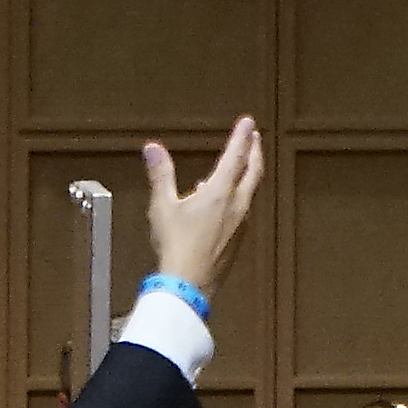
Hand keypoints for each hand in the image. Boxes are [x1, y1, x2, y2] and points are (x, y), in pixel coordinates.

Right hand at [144, 117, 264, 294]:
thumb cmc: (176, 246)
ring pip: (250, 192)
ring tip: (241, 165)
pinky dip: (239, 195)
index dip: (242, 137)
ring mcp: (240, 225)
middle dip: (254, 152)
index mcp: (220, 194)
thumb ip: (161, 175)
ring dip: (248, 174)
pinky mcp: (237, 241)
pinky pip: (243, 210)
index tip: (249, 122)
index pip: (236, 157)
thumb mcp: (162, 207)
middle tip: (255, 138)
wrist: (188, 286)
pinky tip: (225, 201)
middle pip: (253, 173)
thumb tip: (153, 149)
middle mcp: (237, 207)